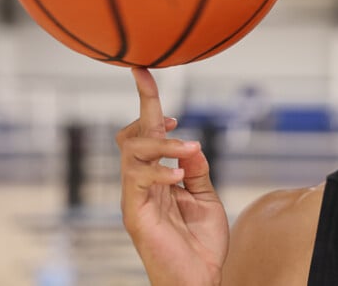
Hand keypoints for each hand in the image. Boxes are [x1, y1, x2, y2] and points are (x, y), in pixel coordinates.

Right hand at [117, 67, 228, 285]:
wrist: (198, 279)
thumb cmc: (200, 243)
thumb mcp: (205, 197)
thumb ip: (196, 170)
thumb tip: (191, 145)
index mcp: (157, 176)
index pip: (146, 132)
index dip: (146, 101)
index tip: (145, 73)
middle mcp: (141, 183)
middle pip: (132, 135)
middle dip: (148, 113)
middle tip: (179, 121)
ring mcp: (135, 197)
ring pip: (133, 152)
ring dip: (162, 144)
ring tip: (189, 149)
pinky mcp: (134, 214)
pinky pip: (138, 181)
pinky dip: (159, 172)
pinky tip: (178, 176)